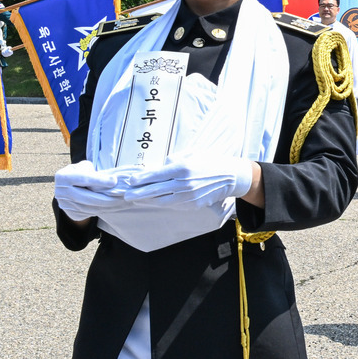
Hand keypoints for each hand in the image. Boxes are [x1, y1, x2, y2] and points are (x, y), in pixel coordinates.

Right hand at [54, 160, 124, 211]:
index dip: (100, 180)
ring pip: (90, 208)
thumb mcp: (84, 167)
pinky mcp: (71, 213)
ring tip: (121, 204)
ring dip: (107, 207)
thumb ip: (94, 173)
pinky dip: (102, 211)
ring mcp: (65, 205)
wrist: (67, 186)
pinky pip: (89, 214)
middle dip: (107, 199)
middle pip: (88, 198)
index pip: (84, 179)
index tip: (115, 181)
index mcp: (63, 177)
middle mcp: (61, 192)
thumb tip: (112, 180)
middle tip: (122, 197)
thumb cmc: (80, 173)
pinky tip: (113, 208)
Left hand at [122, 152, 254, 207]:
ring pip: (162, 200)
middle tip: (126, 195)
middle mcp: (184, 183)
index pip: (157, 174)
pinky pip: (174, 204)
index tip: (131, 180)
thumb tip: (160, 166)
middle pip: (155, 190)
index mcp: (183, 168)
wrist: (231, 176)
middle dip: (139, 193)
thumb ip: (174, 159)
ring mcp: (189, 196)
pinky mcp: (193, 204)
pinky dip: (162, 202)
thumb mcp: (192, 153)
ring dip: (148, 200)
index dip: (142, 178)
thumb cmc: (210, 161)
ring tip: (137, 199)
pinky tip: (154, 201)